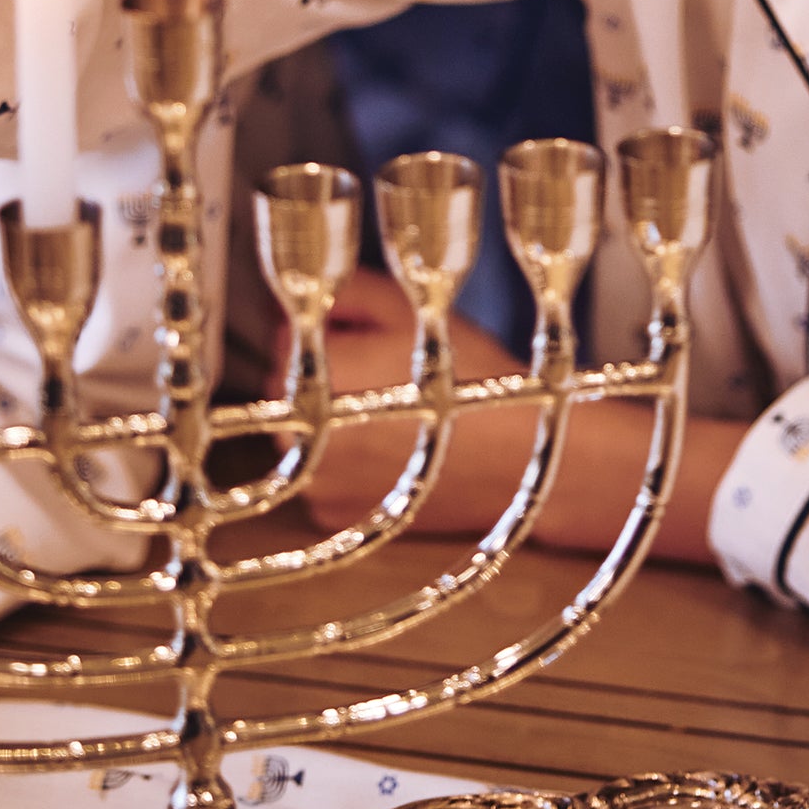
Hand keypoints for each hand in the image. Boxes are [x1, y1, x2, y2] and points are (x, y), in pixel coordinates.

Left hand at [294, 267, 537, 535]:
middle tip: (395, 374)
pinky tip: (396, 448)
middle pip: (298, 385)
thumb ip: (345, 291)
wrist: (519, 453)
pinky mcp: (334, 516)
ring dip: (340, 418)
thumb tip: (305, 296)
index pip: (289, 336)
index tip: (373, 339)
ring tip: (401, 412)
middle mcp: (301, 438)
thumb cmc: (467, 377)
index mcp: (311, 378)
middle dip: (336, 375)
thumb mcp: (408, 308)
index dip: (335, 330)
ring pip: (311, 429)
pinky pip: (327, 471)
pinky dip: (351, 460)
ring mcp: (317, 484)